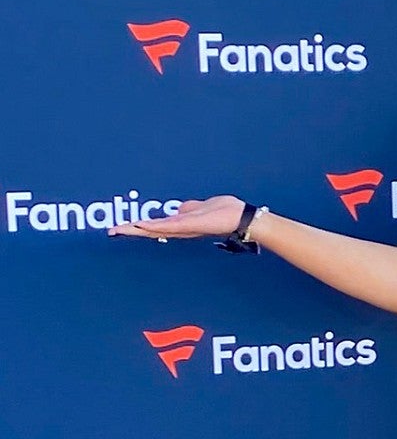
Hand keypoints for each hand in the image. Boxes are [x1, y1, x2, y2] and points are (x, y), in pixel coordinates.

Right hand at [107, 195, 244, 239]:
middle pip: (151, 230)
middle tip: (112, 231)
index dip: (139, 227)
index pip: (156, 227)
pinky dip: (155, 226)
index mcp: (182, 224)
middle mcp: (181, 228)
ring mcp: (185, 227)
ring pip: (157, 229)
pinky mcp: (192, 224)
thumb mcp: (203, 207)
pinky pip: (170, 225)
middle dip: (131, 230)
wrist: (242, 219)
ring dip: (137, 228)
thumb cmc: (225, 213)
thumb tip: (179, 209)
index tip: (122, 227)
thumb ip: (190, 208)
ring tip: (119, 229)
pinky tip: (141, 226)